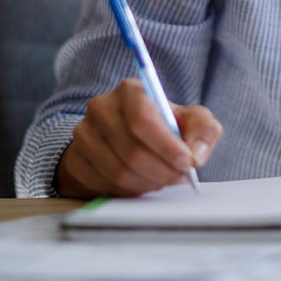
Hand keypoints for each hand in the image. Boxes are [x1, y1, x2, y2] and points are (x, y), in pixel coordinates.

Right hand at [56, 79, 222, 197]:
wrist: (130, 140)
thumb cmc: (165, 127)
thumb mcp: (192, 121)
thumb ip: (204, 130)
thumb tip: (195, 153)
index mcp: (130, 90)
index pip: (142, 118)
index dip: (166, 145)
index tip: (186, 162)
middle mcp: (101, 107)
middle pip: (131, 149)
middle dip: (161, 169)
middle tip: (179, 177)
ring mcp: (84, 134)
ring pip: (118, 171)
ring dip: (148, 182)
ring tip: (163, 178)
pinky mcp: (76, 160)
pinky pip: (105, 184)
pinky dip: (130, 189)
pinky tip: (142, 181)